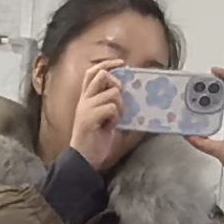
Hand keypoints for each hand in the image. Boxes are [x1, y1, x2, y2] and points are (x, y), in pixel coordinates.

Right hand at [63, 58, 141, 174]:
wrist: (84, 160)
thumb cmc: (97, 142)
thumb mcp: (110, 121)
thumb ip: (118, 108)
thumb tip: (140, 100)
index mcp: (87, 99)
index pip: (93, 72)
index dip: (107, 64)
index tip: (121, 64)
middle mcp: (85, 100)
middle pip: (101, 75)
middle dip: (116, 82)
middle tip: (120, 95)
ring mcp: (86, 108)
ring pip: (112, 93)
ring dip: (119, 105)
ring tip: (115, 119)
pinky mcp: (89, 118)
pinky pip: (110, 107)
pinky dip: (116, 116)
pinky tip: (110, 126)